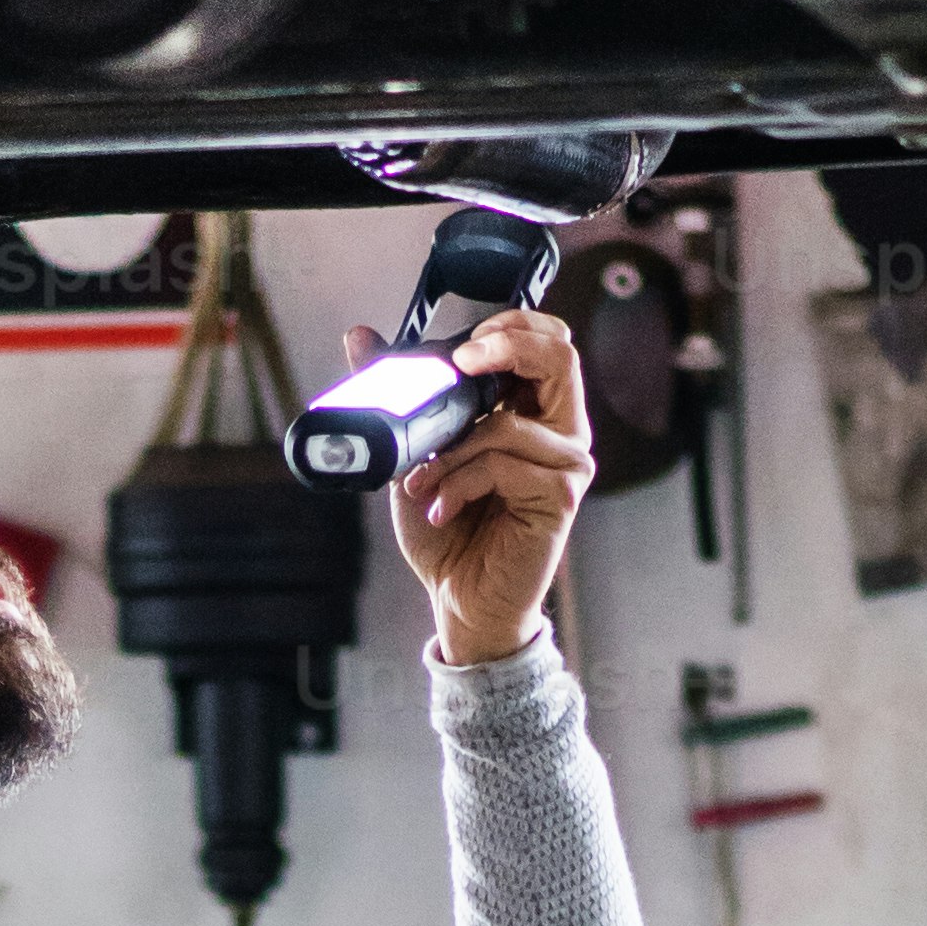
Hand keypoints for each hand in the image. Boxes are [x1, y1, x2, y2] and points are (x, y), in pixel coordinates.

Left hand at [343, 300, 595, 664]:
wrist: (458, 599)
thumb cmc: (447, 530)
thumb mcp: (414, 449)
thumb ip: (397, 390)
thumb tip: (359, 336)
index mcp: (534, 412)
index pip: (548, 342)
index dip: (514, 326)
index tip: (464, 342)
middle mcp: (562, 432)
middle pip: (560, 357)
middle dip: (505, 348)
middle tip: (458, 364)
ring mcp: (567, 465)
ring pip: (508, 423)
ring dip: (451, 452)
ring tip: (421, 484)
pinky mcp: (560, 497)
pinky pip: (504, 465)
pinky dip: (459, 483)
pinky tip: (439, 509)